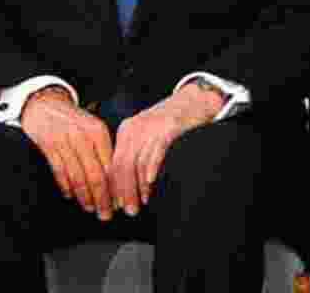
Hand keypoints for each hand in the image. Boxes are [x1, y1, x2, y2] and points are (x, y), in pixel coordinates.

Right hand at [20, 85, 114, 220]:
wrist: (46, 104)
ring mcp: (65, 142)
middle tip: (106, 214)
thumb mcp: (93, 127)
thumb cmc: (74, 119)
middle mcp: (83, 137)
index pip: (111, 164)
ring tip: (90, 209)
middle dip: (102, 198)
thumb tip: (116, 177)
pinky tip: (71, 197)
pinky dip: (66, 187)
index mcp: (99, 132)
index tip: (120, 201)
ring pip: (78, 177)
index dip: (116, 186)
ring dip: (85, 197)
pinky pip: (60, 172)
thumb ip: (103, 149)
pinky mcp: (48, 147)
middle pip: (96, 174)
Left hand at [109, 82, 224, 215]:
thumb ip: (135, 154)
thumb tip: (124, 187)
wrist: (196, 99)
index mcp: (126, 130)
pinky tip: (150, 184)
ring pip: (137, 162)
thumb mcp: (147, 134)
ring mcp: (152, 127)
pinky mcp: (169, 128)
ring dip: (138, 187)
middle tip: (129, 210)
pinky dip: (151, 169)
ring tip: (141, 203)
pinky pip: (156, 152)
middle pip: (122, 165)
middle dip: (123, 192)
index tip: (116, 205)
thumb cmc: (172, 122)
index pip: (113, 164)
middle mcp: (136, 128)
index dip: (113, 188)